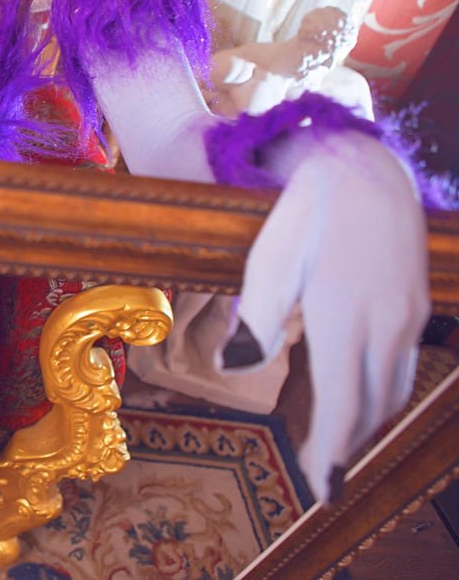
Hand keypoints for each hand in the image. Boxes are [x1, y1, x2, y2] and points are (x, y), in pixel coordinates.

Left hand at [221, 130, 429, 502]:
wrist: (361, 165)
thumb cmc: (303, 211)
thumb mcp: (268, 259)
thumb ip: (256, 318)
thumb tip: (236, 369)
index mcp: (344, 315)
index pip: (343, 404)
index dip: (331, 450)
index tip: (319, 483)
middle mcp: (386, 322)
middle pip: (371, 406)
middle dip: (347, 444)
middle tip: (318, 471)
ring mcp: (407, 314)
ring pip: (391, 388)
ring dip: (364, 421)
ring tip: (333, 441)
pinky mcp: (413, 304)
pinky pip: (400, 364)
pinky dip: (376, 390)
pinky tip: (352, 393)